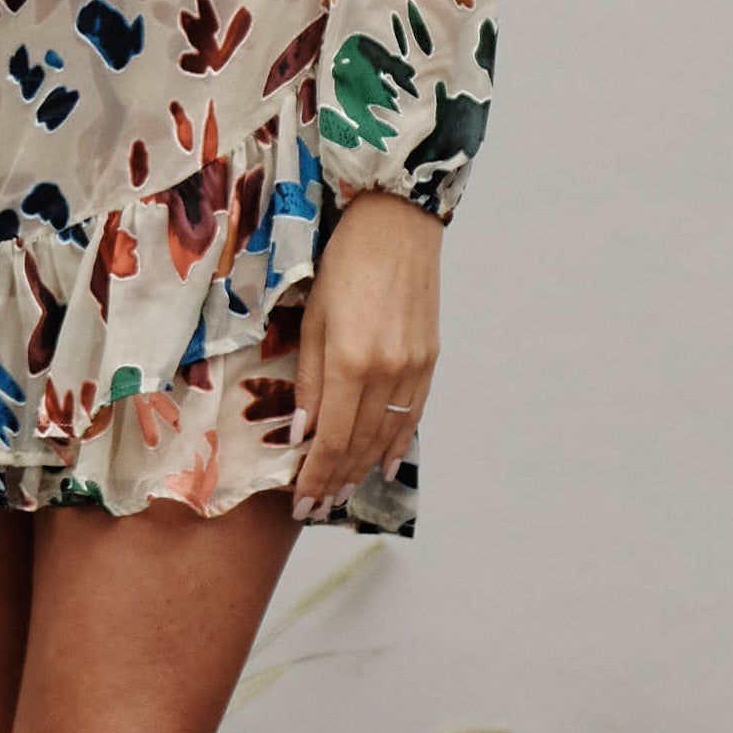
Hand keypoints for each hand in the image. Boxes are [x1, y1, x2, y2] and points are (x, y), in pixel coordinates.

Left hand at [295, 191, 441, 518]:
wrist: (397, 223)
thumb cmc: (342, 263)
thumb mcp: (311, 318)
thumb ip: (309, 380)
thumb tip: (302, 433)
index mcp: (351, 361)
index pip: (332, 439)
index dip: (316, 477)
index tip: (302, 503)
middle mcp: (387, 372)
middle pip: (360, 444)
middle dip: (336, 481)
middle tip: (317, 509)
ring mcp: (414, 367)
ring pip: (388, 434)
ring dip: (363, 468)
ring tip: (343, 494)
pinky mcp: (430, 358)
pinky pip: (413, 414)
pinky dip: (397, 442)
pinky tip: (383, 463)